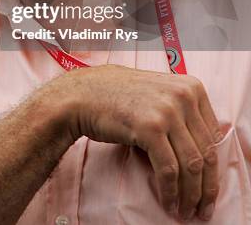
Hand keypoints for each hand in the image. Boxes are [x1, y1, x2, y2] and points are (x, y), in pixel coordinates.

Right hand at [55, 65, 221, 220]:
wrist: (83, 94)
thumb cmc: (118, 96)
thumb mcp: (159, 94)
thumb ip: (183, 112)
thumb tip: (203, 151)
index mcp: (191, 86)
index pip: (213, 136)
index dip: (213, 167)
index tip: (208, 187)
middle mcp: (183, 95)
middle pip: (205, 152)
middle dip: (206, 187)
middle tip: (203, 208)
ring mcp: (167, 110)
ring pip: (191, 164)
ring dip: (190, 194)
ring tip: (185, 210)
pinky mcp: (150, 127)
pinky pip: (168, 170)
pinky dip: (171, 192)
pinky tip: (169, 203)